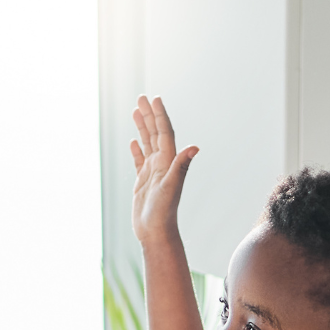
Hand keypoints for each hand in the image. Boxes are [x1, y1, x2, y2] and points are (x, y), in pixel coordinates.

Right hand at [129, 95, 199, 246]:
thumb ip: (181, 166)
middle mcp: (162, 164)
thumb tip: (195, 146)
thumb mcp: (171, 187)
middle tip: (141, 98)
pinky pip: (139, 160)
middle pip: (155, 133)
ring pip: (147, 143)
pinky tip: (133, 141)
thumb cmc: (163, 212)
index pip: (164, 133)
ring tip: (135, 111)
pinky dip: (137, 149)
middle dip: (148, 115)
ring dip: (142, 127)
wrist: (156, 232)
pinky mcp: (143, 182)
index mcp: (168, 161)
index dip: (160, 116)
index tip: (155, 99)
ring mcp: (152, 172)